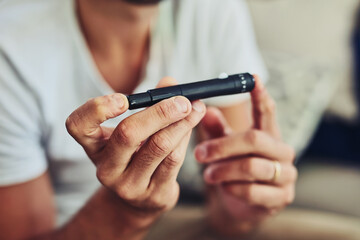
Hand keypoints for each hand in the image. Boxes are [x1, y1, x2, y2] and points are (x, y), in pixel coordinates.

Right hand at [66, 77, 205, 226]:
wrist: (138, 198)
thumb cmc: (135, 154)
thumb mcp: (133, 130)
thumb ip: (149, 103)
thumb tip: (171, 83)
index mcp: (94, 146)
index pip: (77, 126)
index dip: (96, 109)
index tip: (123, 99)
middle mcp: (107, 168)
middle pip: (128, 133)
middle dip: (160, 112)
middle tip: (182, 100)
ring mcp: (129, 185)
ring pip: (158, 146)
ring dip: (182, 123)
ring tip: (195, 108)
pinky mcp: (153, 195)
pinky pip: (173, 160)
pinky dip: (185, 137)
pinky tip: (191, 125)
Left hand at [195, 76, 296, 232]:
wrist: (240, 206)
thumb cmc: (233, 170)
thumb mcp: (225, 149)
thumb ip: (217, 130)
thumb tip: (204, 110)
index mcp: (269, 135)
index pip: (267, 112)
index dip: (261, 95)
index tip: (253, 78)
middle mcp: (282, 152)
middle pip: (254, 139)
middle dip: (222, 146)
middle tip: (199, 153)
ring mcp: (286, 175)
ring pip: (252, 166)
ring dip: (223, 170)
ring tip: (208, 174)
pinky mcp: (281, 197)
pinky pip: (253, 191)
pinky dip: (232, 188)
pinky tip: (223, 187)